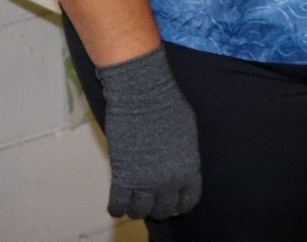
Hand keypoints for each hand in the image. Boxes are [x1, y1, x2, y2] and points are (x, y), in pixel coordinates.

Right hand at [96, 46, 201, 219]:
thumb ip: (185, 154)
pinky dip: (117, 208)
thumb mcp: (188, 132)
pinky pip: (119, 205)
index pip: (188, 200)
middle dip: (158, 207)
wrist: (142, 95)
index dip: (180, 203)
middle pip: (164, 210)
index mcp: (189, 170)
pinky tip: (117, 204)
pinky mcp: (122, 177)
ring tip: (133, 202)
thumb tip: (180, 164)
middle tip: (151, 199)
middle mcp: (169, 182)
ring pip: (141, 212)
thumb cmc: (167, 105)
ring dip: (138, 210)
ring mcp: (145, 182)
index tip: (173, 201)